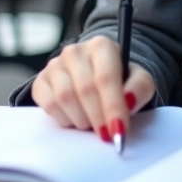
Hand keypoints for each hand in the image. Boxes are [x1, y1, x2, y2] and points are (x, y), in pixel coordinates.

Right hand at [31, 35, 156, 142]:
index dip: (113, 107)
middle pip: (85, 89)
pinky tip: (76, 119)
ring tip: (93, 124)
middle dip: (98, 118)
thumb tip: (128, 100)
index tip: (119, 132)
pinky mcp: (41, 81)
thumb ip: (140, 88)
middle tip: (107, 135)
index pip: (106, 77)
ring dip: (82, 119)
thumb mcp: (138, 80)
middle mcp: (75, 51)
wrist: (95, 77)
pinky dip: (64, 119)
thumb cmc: (120, 80)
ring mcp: (55, 65)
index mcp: (101, 46)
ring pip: (65, 98)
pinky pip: (48, 105)